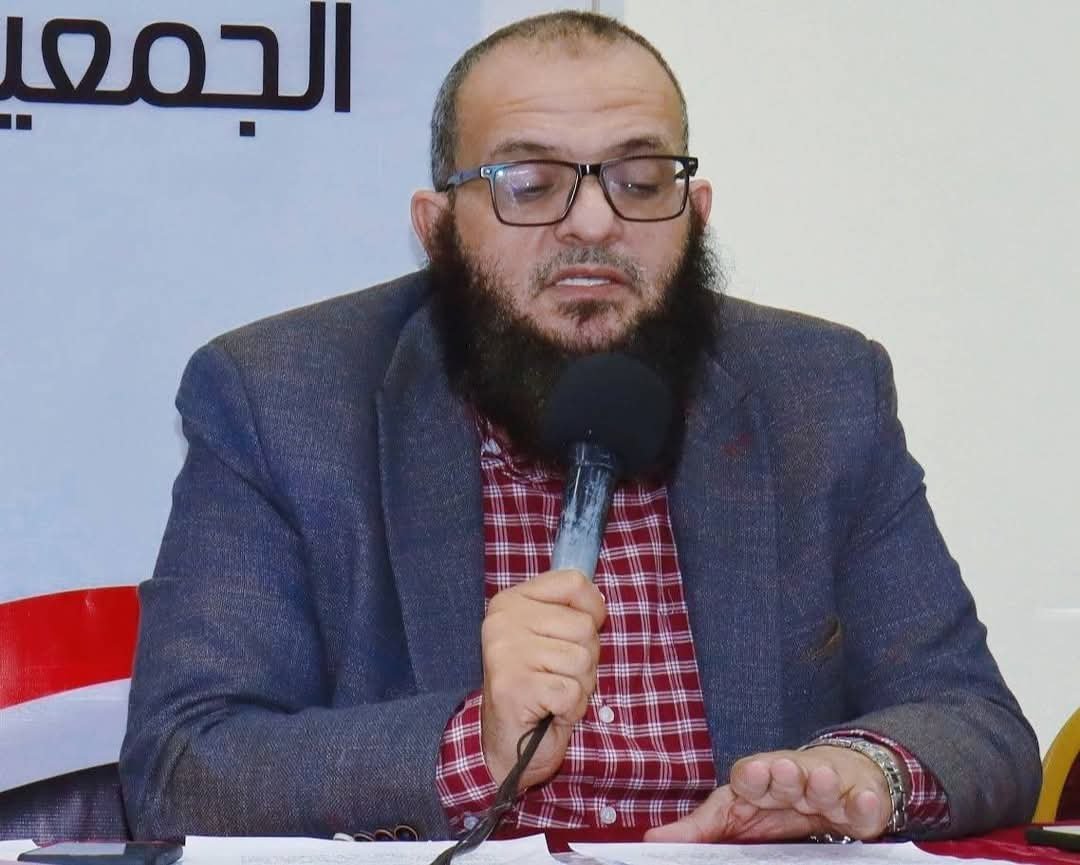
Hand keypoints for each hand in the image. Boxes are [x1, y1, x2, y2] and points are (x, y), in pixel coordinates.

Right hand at [480, 568, 605, 789]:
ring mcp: (505, 653)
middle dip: (585, 659)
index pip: (573, 582)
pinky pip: (572, 691)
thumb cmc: (538, 686)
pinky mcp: (513, 687)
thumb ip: (570, 611)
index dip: (592, 610)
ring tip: (553, 694)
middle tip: (557, 675)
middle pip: (584, 625)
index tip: (578, 635)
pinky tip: (549, 711)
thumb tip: (599, 599)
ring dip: (579, 685)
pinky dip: (571, 708)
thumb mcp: (551, 637)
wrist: (508, 744)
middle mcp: (502, 622)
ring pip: (582, 659)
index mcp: (511, 601)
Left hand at [645, 746, 893, 842]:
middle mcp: (791, 778)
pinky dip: (863, 804)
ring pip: (824, 782)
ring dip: (822, 783)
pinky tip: (863, 804)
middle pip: (787, 773)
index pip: (750, 775)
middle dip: (786, 773)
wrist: (832, 777)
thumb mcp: (736, 814)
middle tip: (786, 771)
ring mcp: (826, 788)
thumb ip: (699, 829)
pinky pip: (862, 803)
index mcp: (758, 781)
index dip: (752, 775)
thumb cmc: (775, 799)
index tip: (752, 776)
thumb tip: (653, 838)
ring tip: (822, 783)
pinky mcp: (858, 801)